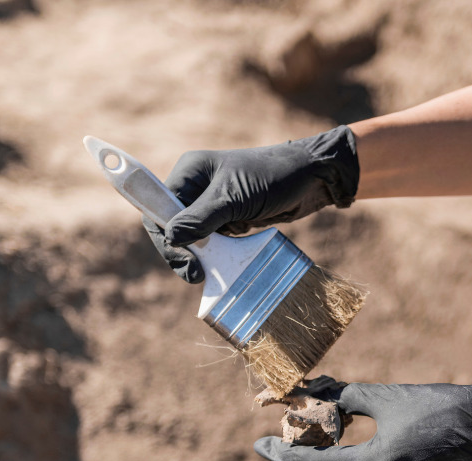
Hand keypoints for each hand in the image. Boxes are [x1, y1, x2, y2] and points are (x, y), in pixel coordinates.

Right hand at [144, 125, 359, 282]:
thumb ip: (201, 218)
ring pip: (193, 238)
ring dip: (198, 257)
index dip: (164, 237)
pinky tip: (221, 268)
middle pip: (173, 227)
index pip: (159, 208)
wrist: (312, 178)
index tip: (184, 262)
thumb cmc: (273, 178)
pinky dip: (215, 256)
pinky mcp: (230, 218)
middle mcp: (196, 187)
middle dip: (181, 252)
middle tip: (196, 276)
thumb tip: (170, 237)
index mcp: (190, 173)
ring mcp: (213, 204)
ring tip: (208, 276)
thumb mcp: (233, 198)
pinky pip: (213, 242)